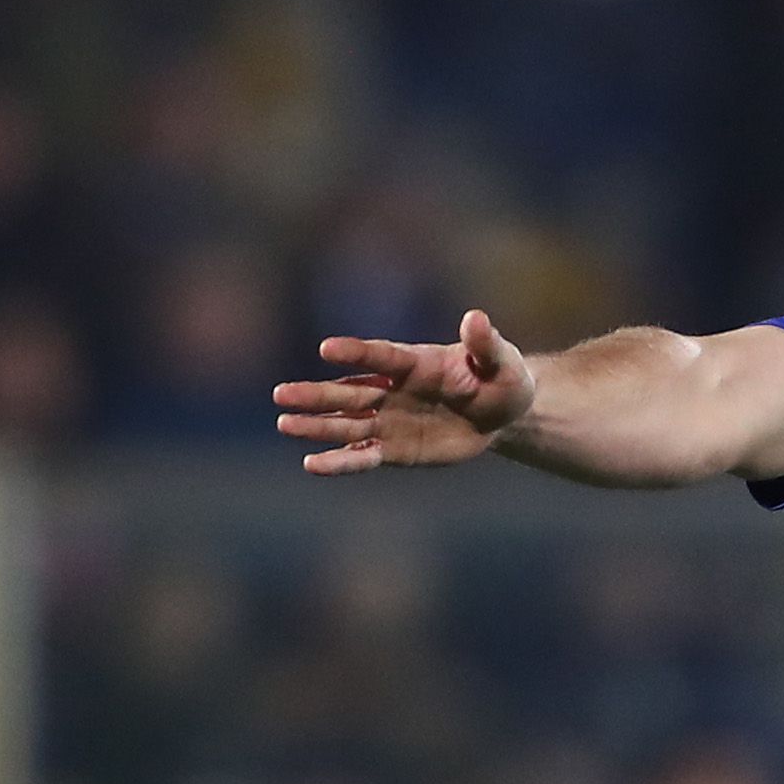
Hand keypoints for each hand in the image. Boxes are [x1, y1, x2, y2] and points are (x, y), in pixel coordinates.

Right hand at [273, 310, 536, 474]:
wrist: (502, 414)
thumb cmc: (502, 379)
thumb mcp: (502, 362)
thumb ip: (485, 344)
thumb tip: (476, 318)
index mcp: (415, 363)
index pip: (381, 357)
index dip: (356, 353)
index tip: (327, 349)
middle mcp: (393, 389)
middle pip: (350, 392)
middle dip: (317, 394)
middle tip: (281, 394)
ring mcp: (389, 419)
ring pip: (347, 423)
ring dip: (317, 425)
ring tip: (286, 423)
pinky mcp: (394, 448)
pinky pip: (364, 456)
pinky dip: (340, 461)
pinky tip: (312, 465)